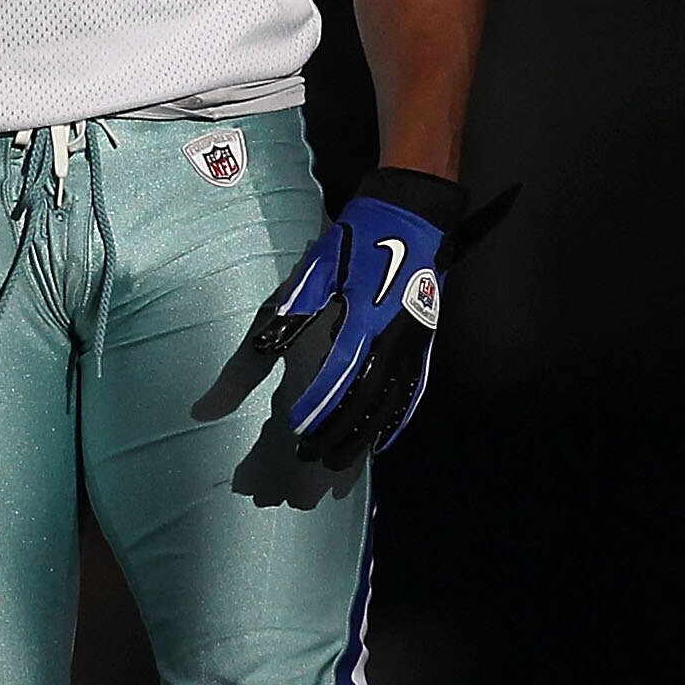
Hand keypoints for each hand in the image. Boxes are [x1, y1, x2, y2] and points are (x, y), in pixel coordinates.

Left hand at [253, 169, 513, 469]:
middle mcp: (391, 341)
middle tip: (309, 465)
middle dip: (334, 438)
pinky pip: (411, 395)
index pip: (337, 378)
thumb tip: (261, 347)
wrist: (412, 217)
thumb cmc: (356, 241)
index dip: (316, 408)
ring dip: (362, 440)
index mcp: (361, 320)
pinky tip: (381, 443)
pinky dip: (395, 423)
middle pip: (363, 404)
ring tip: (338, 467)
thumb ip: (289, 315)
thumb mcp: (316, 270)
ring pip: (388, 407)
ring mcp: (412, 347)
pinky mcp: (423, 346)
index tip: (296, 431)